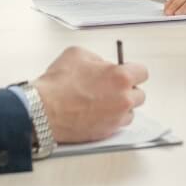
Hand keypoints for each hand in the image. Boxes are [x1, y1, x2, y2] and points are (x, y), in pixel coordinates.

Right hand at [33, 46, 148, 143]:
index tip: (126, 72)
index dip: (132, 71)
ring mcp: (116, 118)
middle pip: (139, 95)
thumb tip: (103, 65)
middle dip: (128, 90)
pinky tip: (97, 113)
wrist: (43, 110)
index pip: (142, 73)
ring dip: (121, 107)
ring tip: (102, 102)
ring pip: (130, 112)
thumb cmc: (57, 84)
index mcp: (120, 77)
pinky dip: (111, 119)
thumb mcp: (78, 54)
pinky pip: (117, 124)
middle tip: (112, 88)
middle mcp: (123, 99)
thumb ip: (98, 59)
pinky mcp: (106, 132)